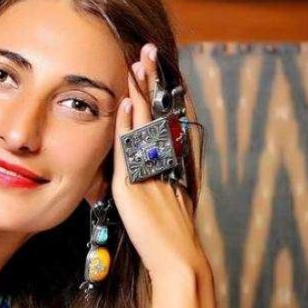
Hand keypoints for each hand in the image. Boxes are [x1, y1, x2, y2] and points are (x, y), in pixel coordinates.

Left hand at [111, 43, 210, 281]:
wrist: (178, 256)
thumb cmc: (169, 229)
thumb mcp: (167, 194)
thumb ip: (155, 173)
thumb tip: (141, 161)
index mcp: (180, 158)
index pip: (174, 115)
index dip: (168, 89)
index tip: (162, 66)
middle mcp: (173, 158)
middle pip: (163, 110)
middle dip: (156, 79)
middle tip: (150, 51)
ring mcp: (157, 167)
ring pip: (148, 122)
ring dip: (141, 92)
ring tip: (136, 65)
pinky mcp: (138, 182)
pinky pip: (131, 147)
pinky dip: (129, 124)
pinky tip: (127, 104)